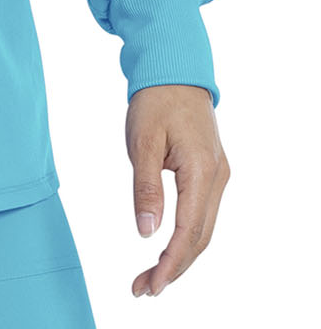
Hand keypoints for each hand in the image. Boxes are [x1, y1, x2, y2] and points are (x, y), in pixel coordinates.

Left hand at [126, 83, 230, 298]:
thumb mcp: (142, 140)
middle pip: (200, 238)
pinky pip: (202, 215)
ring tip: (150, 278)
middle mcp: (217, 178)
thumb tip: (146, 233)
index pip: (189, 231)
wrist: (175, 70)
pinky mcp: (211, 173)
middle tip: (143, 289)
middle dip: (174, 269)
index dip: (171, 264)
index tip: (151, 285)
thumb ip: (145, 187)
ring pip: (203, 230)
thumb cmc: (156, 100)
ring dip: (179, 257)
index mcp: (202, 171)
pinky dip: (186, 238)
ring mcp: (218, 176)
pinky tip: (167, 251)